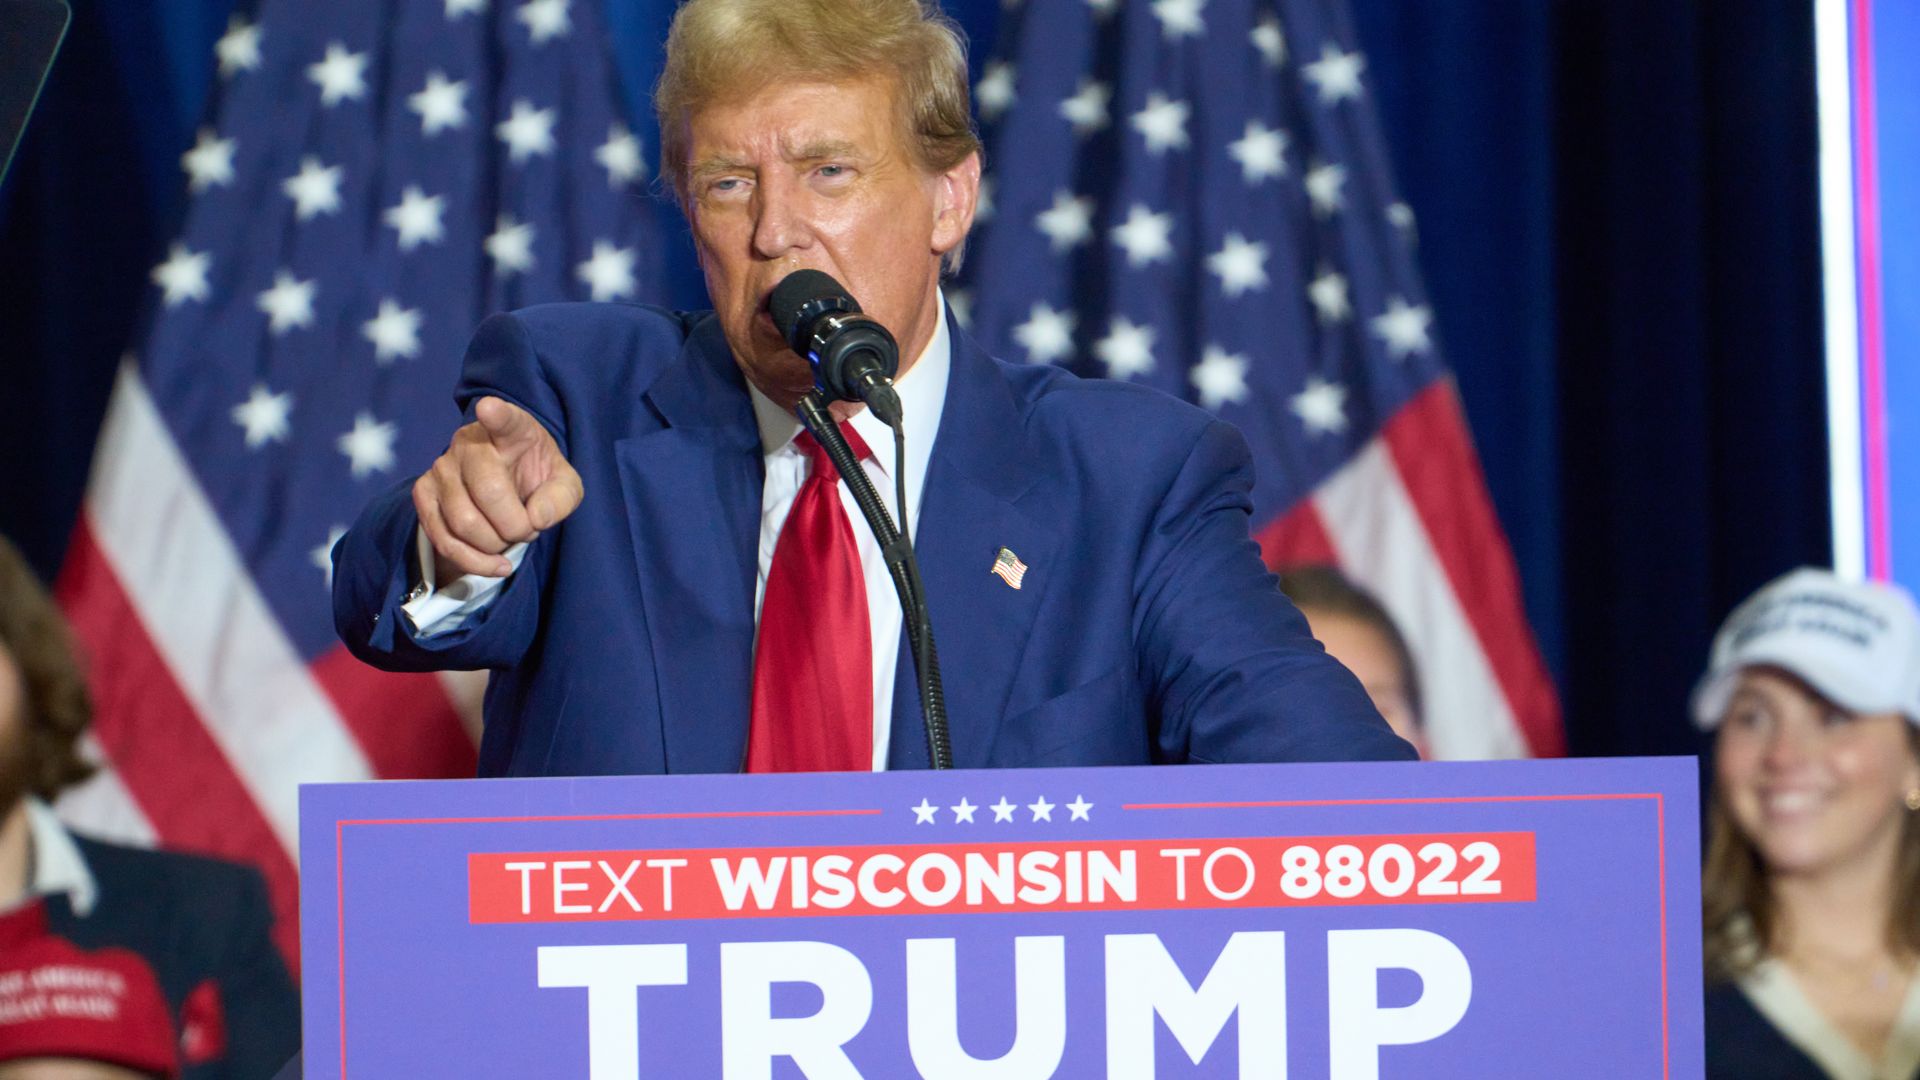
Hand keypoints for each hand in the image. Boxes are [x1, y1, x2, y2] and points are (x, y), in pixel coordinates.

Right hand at [413, 397, 582, 583]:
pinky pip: (443, 538)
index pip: (503, 419)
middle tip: (528, 530)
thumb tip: (536, 518)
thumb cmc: (538, 480)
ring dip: (495, 545)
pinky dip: (473, 562)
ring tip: (510, 539)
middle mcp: (469, 442)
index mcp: (511, 430)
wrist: (506, 490)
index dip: (497, 415)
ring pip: (464, 521)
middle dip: (515, 525)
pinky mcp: (423, 493)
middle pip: (488, 490)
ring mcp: (441, 467)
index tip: (490, 407)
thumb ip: (561, 497)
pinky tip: (496, 564)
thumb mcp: (565, 486)